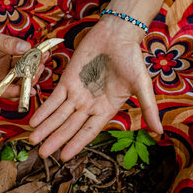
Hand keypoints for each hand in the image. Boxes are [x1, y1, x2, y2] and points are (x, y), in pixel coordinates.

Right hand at [0, 8, 45, 95]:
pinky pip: (17, 64)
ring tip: (43, 58)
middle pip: (9, 85)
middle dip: (26, 79)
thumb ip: (5, 43)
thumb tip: (25, 48)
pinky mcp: (2, 62)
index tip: (30, 86)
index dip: (14, 90)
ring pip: (16, 75)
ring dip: (30, 69)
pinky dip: (28, 60)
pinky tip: (39, 54)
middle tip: (40, 69)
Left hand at [29, 16, 162, 160]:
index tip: (64, 158)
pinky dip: (44, 109)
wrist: (117, 35)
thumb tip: (160, 132)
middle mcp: (90, 105)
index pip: (88, 132)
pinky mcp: (67, 80)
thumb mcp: (142, 85)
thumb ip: (148, 108)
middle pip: (70, 127)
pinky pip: (53, 98)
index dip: (76, 144)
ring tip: (32, 140)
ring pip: (59, 115)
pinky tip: (34, 120)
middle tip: (42, 154)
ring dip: (46, 127)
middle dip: (55, 140)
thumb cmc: (132, 59)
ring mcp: (77, 93)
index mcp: (106, 109)